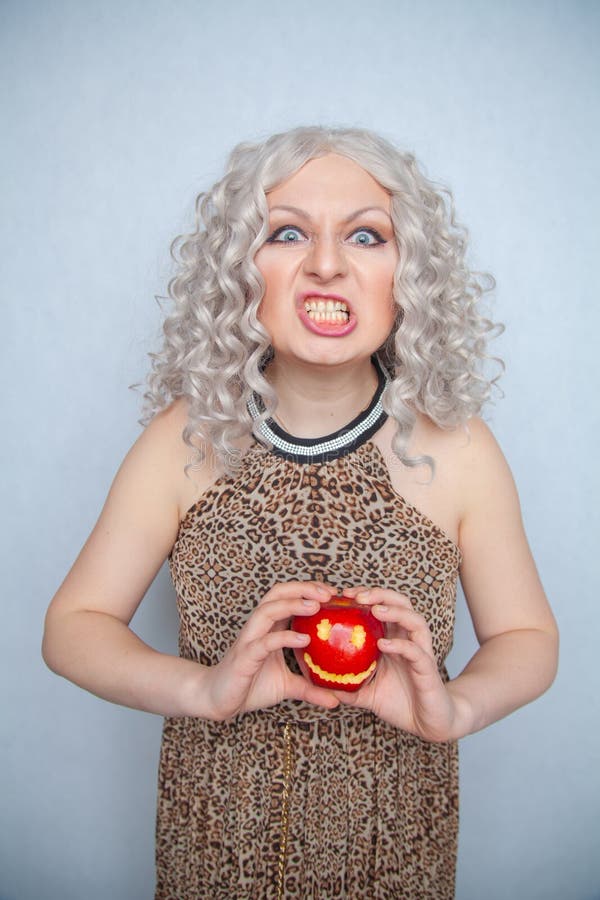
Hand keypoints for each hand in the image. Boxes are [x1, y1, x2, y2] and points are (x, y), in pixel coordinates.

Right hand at [198, 581, 339, 719]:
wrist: (218, 701)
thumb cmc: (249, 686)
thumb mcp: (287, 686)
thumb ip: (310, 688)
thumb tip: (336, 700)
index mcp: (269, 627)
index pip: (288, 597)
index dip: (309, 590)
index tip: (334, 594)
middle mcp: (258, 628)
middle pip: (278, 593)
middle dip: (303, 588)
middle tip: (329, 594)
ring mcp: (250, 640)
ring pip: (268, 609)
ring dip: (293, 603)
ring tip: (316, 605)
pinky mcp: (244, 657)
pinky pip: (264, 642)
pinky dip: (284, 637)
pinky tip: (304, 639)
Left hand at [333, 587, 464, 741]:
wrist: (427, 724)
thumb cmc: (399, 703)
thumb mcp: (366, 693)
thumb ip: (346, 686)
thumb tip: (321, 684)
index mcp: (394, 639)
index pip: (382, 607)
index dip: (365, 596)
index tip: (342, 595)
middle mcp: (408, 640)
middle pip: (400, 604)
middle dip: (379, 595)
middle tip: (356, 596)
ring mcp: (420, 652)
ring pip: (414, 620)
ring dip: (394, 611)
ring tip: (374, 609)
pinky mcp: (428, 669)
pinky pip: (416, 651)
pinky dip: (400, 644)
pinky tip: (383, 644)